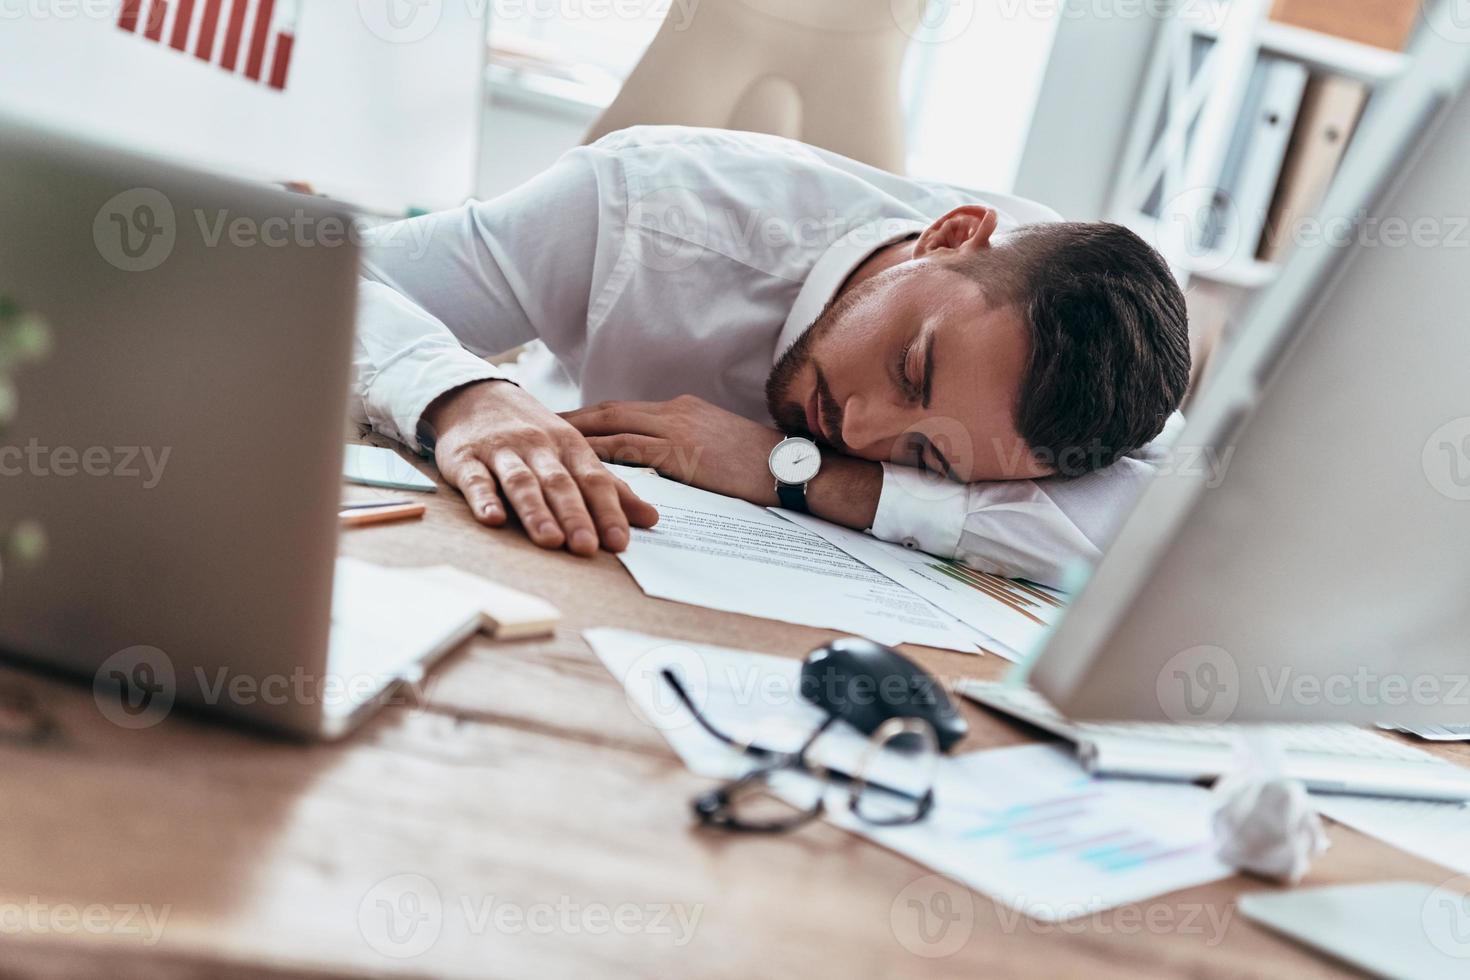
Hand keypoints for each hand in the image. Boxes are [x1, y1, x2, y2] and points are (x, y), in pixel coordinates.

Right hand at [422, 380, 657, 554]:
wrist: (477, 395)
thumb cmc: (534, 434)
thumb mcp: (574, 453)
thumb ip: (610, 488)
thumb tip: (651, 519)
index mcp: (571, 446)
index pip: (595, 480)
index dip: (608, 511)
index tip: (620, 542)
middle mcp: (539, 447)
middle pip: (560, 483)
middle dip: (575, 516)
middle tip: (587, 547)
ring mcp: (502, 452)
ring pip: (522, 482)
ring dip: (536, 512)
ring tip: (550, 540)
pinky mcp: (466, 459)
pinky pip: (476, 480)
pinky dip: (484, 499)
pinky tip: (493, 519)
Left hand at [563, 395, 784, 504]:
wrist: (792, 467)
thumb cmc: (760, 466)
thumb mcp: (716, 448)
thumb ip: (684, 449)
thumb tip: (655, 464)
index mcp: (682, 409)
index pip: (624, 410)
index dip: (589, 416)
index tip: (560, 423)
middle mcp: (674, 411)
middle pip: (609, 410)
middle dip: (571, 418)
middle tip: (534, 425)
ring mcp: (677, 428)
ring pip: (613, 425)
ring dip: (575, 433)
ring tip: (543, 441)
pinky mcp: (681, 451)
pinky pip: (631, 448)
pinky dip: (600, 452)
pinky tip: (576, 460)